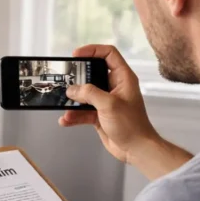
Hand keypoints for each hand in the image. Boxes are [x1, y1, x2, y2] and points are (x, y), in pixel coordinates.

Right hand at [59, 44, 159, 163]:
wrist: (136, 149)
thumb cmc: (132, 126)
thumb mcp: (109, 104)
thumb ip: (89, 93)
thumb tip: (73, 89)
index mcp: (123, 78)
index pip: (108, 54)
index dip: (92, 50)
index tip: (76, 55)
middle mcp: (114, 87)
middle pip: (92, 73)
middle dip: (78, 77)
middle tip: (66, 78)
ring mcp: (106, 101)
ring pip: (85, 94)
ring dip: (73, 99)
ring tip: (63, 102)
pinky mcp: (99, 115)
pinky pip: (83, 111)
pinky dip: (74, 114)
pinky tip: (66, 119)